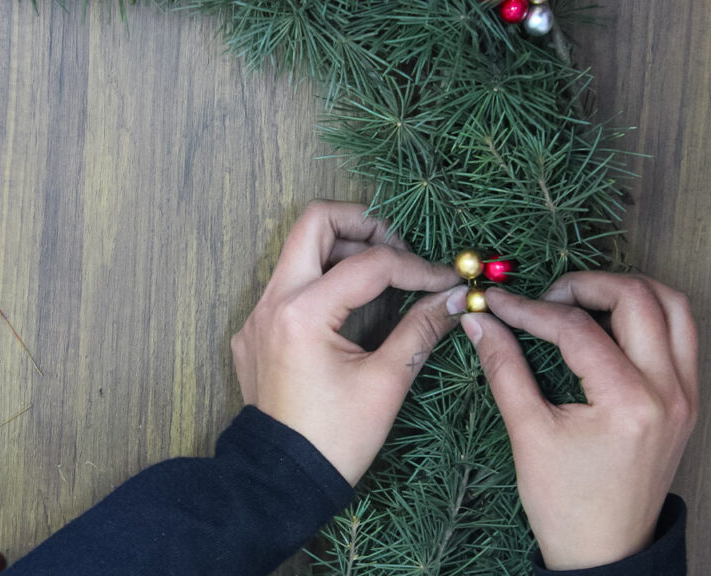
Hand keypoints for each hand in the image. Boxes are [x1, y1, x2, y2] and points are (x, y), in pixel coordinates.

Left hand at [231, 200, 466, 485]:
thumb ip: (420, 330)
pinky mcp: (255, 332)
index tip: (445, 280)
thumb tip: (455, 297)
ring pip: (298, 251)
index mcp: (302, 314)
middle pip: (314, 223)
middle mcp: (271, 303)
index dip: (416, 266)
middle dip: (364, 224)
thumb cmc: (335, 440)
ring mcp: (257, 316)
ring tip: (384, 275)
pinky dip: (323, 282)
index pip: (369, 264)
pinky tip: (353, 309)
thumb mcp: (386, 383)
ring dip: (342, 251)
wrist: (281, 483)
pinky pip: (288, 286)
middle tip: (401, 247)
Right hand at [461, 272, 697, 569]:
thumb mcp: (528, 433)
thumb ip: (504, 368)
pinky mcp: (687, 400)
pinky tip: (609, 326)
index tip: (495, 303)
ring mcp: (685, 394)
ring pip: (672, 307)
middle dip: (584, 285)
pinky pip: (681, 335)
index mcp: (628, 402)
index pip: (576, 328)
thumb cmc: (564, 502)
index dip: (528, 308)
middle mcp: (668, 390)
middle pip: (637, 297)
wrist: (605, 551)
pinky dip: (647, 315)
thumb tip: (479, 321)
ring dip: (626, 291)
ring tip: (580, 302)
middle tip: (544, 297)